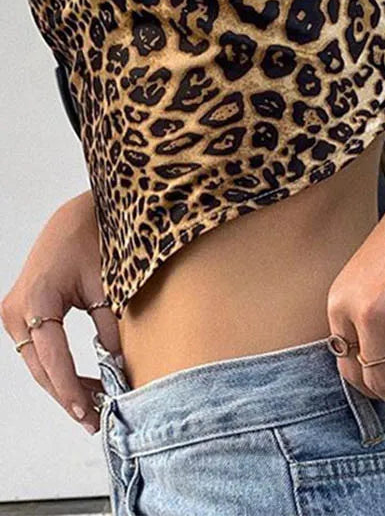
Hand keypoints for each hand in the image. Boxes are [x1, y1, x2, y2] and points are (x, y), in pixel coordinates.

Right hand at [1, 190, 120, 434]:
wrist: (76, 215)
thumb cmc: (92, 241)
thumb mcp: (105, 286)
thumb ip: (109, 328)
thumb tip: (119, 368)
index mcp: (35, 300)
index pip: (52, 358)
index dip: (69, 389)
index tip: (88, 413)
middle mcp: (16, 310)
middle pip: (40, 367)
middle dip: (66, 395)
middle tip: (94, 420)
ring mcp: (14, 312)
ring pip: (38, 363)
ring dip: (62, 385)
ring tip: (92, 407)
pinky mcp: (22, 312)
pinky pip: (38, 349)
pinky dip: (58, 368)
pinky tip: (81, 384)